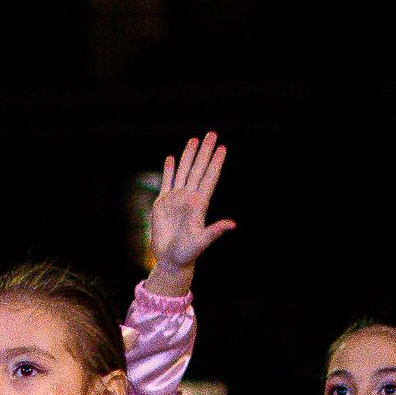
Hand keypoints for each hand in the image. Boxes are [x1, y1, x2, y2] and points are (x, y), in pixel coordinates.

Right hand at [144, 133, 237, 296]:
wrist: (170, 261)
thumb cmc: (187, 254)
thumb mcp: (202, 242)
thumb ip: (215, 231)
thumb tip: (232, 224)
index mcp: (200, 204)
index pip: (209, 178)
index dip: (216, 163)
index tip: (222, 148)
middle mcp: (189, 198)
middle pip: (198, 169)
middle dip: (205, 151)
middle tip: (212, 133)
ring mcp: (176, 199)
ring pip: (183, 171)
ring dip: (188, 155)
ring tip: (194, 139)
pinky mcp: (163, 204)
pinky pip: (167, 182)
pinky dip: (169, 170)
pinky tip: (171, 158)